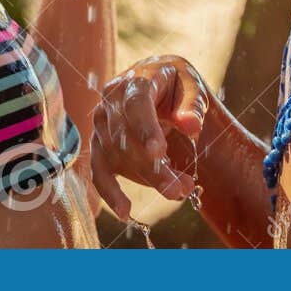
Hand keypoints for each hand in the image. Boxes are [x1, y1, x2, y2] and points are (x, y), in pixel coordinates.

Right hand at [89, 55, 209, 219]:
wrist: (153, 79)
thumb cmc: (175, 83)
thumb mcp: (191, 85)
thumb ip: (192, 105)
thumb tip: (192, 127)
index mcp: (134, 82)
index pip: (136, 106)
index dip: (145, 129)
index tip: (158, 152)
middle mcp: (110, 102)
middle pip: (126, 139)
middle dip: (153, 167)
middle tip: (180, 188)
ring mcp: (101, 124)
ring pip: (117, 158)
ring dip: (146, 179)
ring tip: (176, 191)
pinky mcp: (98, 144)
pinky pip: (99, 171)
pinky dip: (109, 192)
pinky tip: (123, 210)